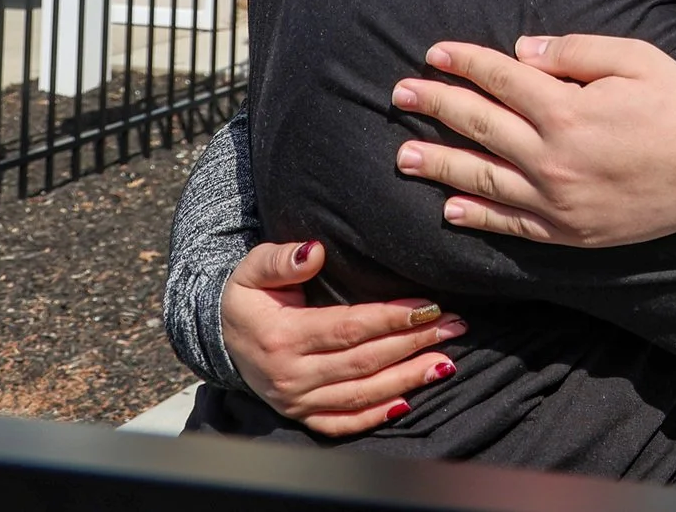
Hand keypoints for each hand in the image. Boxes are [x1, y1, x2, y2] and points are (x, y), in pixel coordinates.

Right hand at [218, 239, 467, 435]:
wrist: (221, 336)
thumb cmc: (248, 297)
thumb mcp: (252, 269)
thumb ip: (280, 259)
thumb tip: (313, 252)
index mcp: (283, 337)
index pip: (349, 328)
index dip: (392, 318)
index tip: (429, 306)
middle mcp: (291, 375)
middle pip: (364, 361)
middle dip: (414, 343)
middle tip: (454, 326)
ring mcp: (297, 401)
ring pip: (361, 394)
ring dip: (408, 379)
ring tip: (446, 362)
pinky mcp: (301, 416)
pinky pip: (343, 423)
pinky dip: (376, 415)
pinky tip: (408, 402)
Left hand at [391, 34, 675, 246]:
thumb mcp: (635, 58)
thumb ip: (575, 50)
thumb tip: (522, 51)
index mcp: (567, 110)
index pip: (500, 80)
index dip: (465, 63)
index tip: (434, 54)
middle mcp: (552, 158)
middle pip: (480, 127)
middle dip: (436, 106)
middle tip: (400, 95)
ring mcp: (557, 201)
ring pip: (482, 180)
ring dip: (440, 164)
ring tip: (405, 154)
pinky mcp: (568, 232)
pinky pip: (510, 225)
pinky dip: (477, 216)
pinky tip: (451, 208)